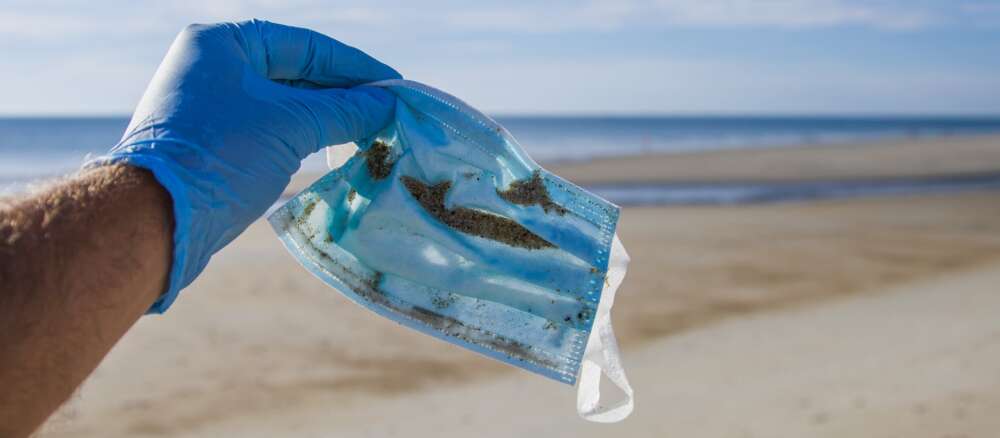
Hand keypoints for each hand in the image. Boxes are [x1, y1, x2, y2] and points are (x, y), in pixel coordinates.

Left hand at [91, 20, 399, 311]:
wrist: (155, 218)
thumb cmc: (221, 156)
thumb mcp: (292, 126)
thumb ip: (344, 110)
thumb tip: (388, 103)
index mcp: (222, 44)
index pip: (306, 46)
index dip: (355, 67)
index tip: (395, 86)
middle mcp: (213, 67)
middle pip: (296, 75)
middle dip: (344, 95)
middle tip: (387, 113)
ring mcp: (211, 106)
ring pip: (285, 106)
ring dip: (328, 120)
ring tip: (370, 133)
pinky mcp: (214, 143)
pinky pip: (271, 130)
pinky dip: (305, 138)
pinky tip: (336, 150)